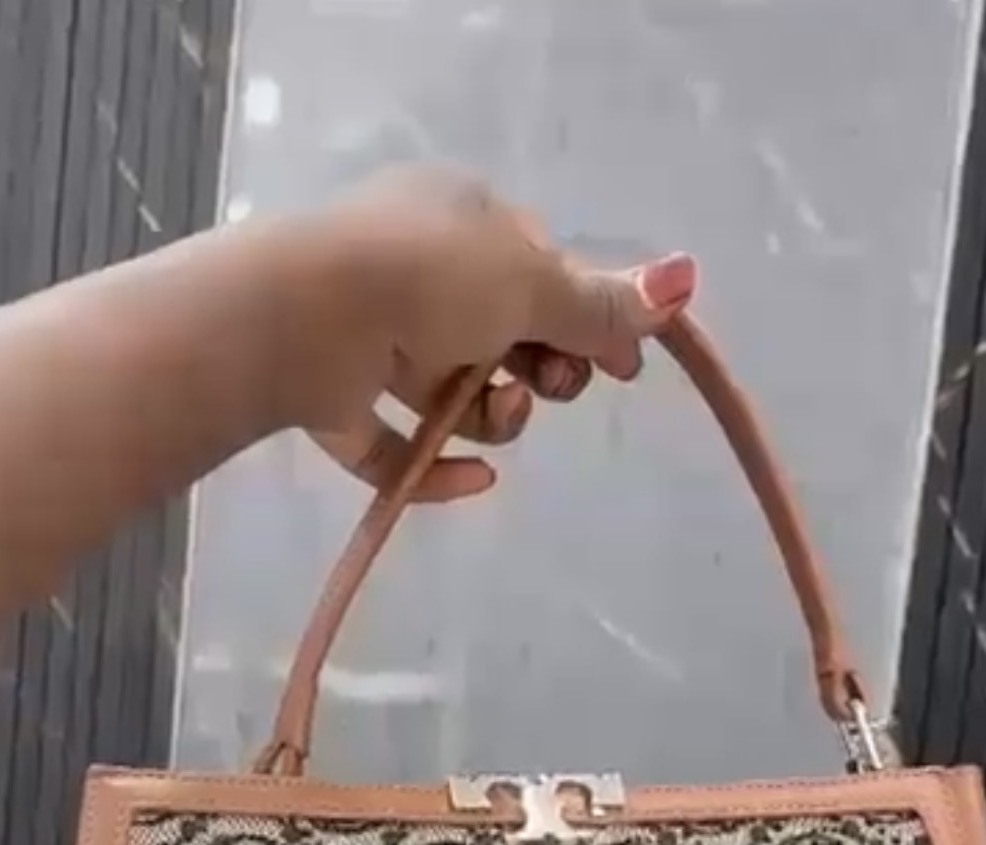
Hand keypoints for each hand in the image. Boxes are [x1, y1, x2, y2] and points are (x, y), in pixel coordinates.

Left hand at [286, 166, 697, 501]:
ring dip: (490, 419)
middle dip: (536, 373)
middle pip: (500, 339)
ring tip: (493, 418)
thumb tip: (681, 281)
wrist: (304, 316)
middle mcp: (412, 271)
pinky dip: (434, 469)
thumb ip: (602, 302)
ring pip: (452, 397)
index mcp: (458, 221)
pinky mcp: (332, 400)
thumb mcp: (534, 283)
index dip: (581, 322)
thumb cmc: (428, 277)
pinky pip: (395, 447)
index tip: (619, 371)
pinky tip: (471, 482)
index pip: (536, 272)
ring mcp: (367, 337)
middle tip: (548, 389)